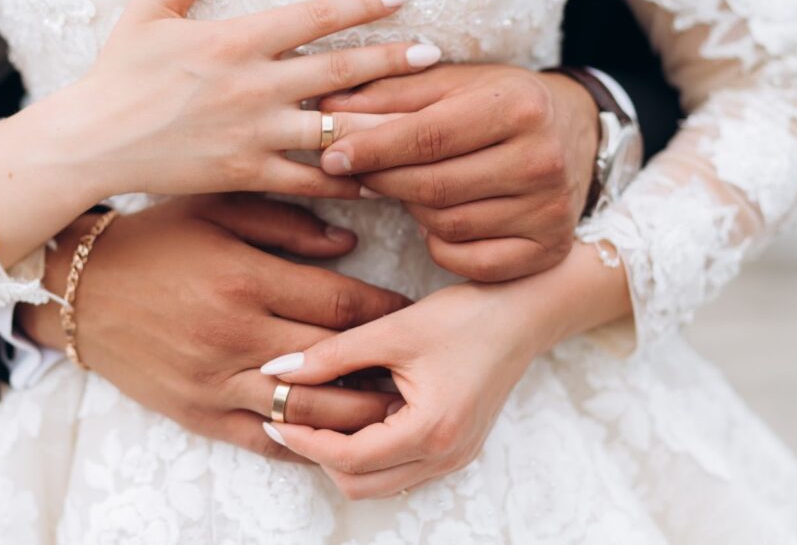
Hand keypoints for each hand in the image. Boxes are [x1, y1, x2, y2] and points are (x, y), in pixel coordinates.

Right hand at [0, 0, 439, 204]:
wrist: (90, 141)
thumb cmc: (118, 72)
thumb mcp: (150, 7)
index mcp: (235, 39)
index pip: (316, 15)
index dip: (364, 2)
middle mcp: (254, 85)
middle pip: (341, 70)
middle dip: (394, 61)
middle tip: (436, 55)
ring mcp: (253, 133)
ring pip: (334, 129)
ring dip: (384, 123)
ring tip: (426, 122)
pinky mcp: (247, 174)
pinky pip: (308, 181)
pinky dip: (345, 180)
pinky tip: (380, 181)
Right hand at [18, 195, 409, 461]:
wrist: (78, 289)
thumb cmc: (153, 239)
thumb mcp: (216, 208)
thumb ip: (286, 223)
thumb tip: (350, 244)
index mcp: (243, 278)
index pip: (339, 306)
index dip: (385, 311)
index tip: (410, 310)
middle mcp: (234, 335)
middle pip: (334, 362)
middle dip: (383, 366)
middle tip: (418, 365)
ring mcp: (214, 380)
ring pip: (306, 413)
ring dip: (356, 415)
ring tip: (393, 408)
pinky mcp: (196, 413)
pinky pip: (260, 440)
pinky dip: (302, 445)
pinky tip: (334, 440)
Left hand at [260, 244, 632, 497]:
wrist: (523, 313)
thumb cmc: (465, 316)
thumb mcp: (392, 330)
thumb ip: (331, 354)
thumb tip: (277, 370)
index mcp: (431, 430)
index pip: (350, 458)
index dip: (304, 440)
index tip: (273, 414)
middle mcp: (445, 456)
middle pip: (360, 484)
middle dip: (319, 455)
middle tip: (289, 418)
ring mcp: (453, 457)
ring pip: (379, 482)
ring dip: (343, 456)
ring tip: (318, 412)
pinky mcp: (455, 448)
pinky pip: (399, 467)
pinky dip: (369, 450)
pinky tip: (355, 411)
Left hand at [319, 64, 598, 280]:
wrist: (573, 133)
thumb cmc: (498, 104)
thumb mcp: (452, 84)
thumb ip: (391, 94)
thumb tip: (326, 110)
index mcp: (518, 107)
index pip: (427, 137)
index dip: (371, 149)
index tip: (330, 155)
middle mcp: (542, 160)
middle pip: (433, 186)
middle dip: (384, 180)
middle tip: (354, 173)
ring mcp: (550, 211)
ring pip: (447, 225)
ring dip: (412, 210)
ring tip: (406, 188)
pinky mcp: (548, 249)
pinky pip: (469, 261)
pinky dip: (441, 246)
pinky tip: (437, 222)